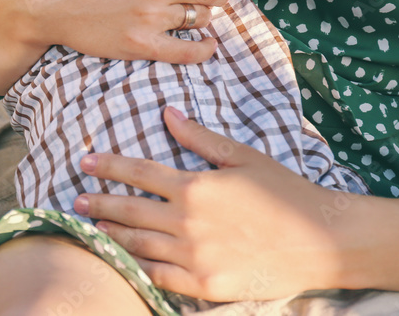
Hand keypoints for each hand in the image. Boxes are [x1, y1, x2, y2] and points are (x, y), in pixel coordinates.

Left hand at [73, 108, 362, 300]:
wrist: (324, 241)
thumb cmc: (285, 193)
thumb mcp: (243, 157)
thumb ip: (200, 138)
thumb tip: (167, 113)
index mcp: (195, 187)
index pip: (138, 172)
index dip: (108, 166)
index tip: (85, 161)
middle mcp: (188, 222)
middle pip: (130, 210)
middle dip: (98, 202)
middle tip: (74, 198)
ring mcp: (195, 257)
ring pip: (138, 244)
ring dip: (110, 234)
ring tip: (89, 227)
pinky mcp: (205, 285)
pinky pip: (159, 277)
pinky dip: (135, 267)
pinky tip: (121, 260)